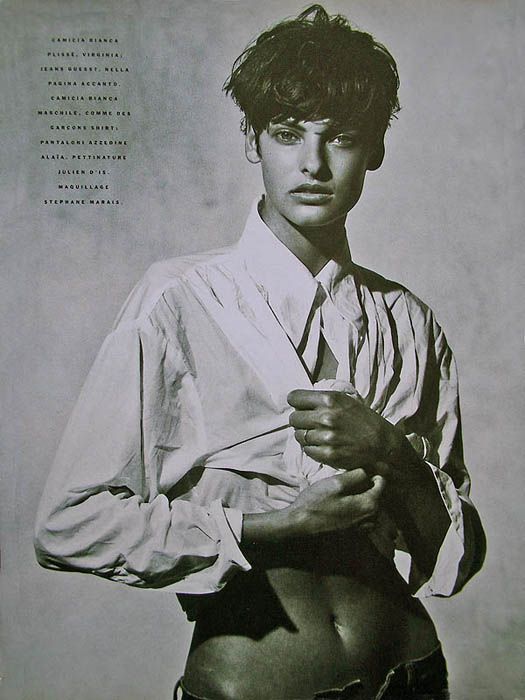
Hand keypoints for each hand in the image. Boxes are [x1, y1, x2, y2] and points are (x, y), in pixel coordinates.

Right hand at [286, 469, 385, 535]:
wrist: (301, 525)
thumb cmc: (316, 503)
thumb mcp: (335, 483)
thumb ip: (356, 476)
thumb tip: (368, 471)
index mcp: (369, 504)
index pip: (381, 483)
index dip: (373, 472)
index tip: (363, 467)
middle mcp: (370, 518)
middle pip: (377, 495)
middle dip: (368, 484)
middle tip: (353, 476)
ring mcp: (363, 527)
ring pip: (371, 505)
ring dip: (363, 496)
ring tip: (348, 489)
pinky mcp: (354, 532)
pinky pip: (364, 516)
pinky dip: (359, 507)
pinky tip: (344, 502)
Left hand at [288, 389, 403, 472]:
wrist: (383, 445)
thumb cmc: (365, 421)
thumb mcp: (346, 401)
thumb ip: (324, 400)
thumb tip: (301, 402)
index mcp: (330, 400)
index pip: (294, 398)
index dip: (296, 402)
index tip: (300, 406)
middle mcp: (326, 417)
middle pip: (293, 418)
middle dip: (299, 420)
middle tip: (310, 423)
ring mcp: (326, 437)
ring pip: (299, 435)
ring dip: (305, 435)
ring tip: (318, 435)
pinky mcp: (327, 454)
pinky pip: (307, 450)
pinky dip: (312, 448)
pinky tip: (323, 445)